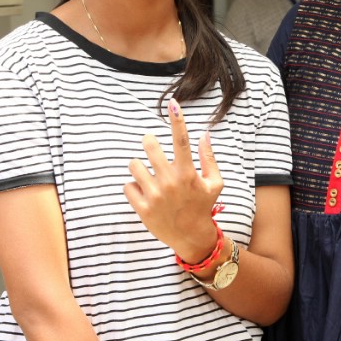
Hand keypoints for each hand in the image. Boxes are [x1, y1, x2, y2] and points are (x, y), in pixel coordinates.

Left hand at [124, 99, 222, 262]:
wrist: (191, 237)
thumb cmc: (202, 206)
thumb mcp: (214, 183)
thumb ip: (209, 158)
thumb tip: (204, 133)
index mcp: (188, 174)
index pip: (182, 141)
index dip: (177, 120)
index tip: (173, 104)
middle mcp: (170, 183)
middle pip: (149, 146)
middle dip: (149, 144)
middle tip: (151, 148)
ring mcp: (155, 196)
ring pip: (133, 165)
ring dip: (139, 168)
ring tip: (147, 176)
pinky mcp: (142, 209)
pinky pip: (127, 186)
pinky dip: (133, 187)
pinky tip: (144, 194)